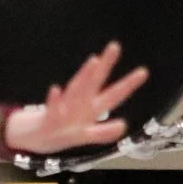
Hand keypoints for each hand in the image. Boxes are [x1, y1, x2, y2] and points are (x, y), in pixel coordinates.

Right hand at [3, 42, 151, 153]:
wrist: (38, 136)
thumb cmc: (66, 131)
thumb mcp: (87, 135)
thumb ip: (103, 132)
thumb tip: (123, 126)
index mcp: (91, 106)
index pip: (113, 93)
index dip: (128, 84)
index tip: (144, 71)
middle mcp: (80, 101)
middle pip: (95, 81)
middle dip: (105, 65)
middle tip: (115, 46)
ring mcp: (65, 107)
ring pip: (76, 89)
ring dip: (85, 75)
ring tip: (93, 62)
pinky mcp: (50, 117)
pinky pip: (52, 108)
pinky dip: (54, 100)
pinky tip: (55, 90)